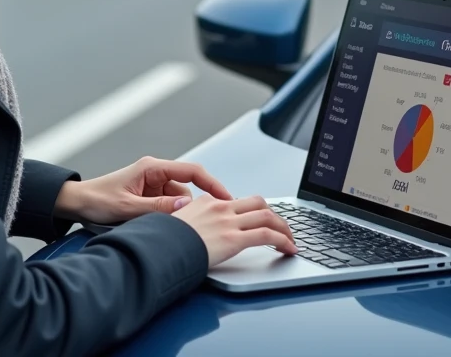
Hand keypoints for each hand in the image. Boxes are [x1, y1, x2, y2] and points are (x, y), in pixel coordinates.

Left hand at [53, 156, 232, 224]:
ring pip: (179, 201)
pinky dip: (168, 217)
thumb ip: (159, 208)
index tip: (227, 198)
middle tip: (194, 226)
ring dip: (176, 215)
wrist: (77, 203)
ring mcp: (152, 185)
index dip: (212, 184)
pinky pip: (168, 206)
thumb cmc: (97, 200)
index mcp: (152, 168)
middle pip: (188, 189)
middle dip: (191, 208)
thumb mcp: (129, 208)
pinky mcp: (149, 196)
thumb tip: (186, 208)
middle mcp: (155, 173)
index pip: (192, 171)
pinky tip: (159, 227)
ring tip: (162, 228)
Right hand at [173, 195, 296, 264]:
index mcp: (205, 202)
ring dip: (284, 228)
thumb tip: (187, 232)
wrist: (159, 248)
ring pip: (268, 216)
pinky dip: (283, 241)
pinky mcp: (235, 238)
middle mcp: (220, 207)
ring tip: (290, 240)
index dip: (251, 211)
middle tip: (280, 227)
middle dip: (273, 214)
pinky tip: (289, 249)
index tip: (256, 220)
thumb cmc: (162, 242)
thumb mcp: (172, 225)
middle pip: (258, 203)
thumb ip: (186, 223)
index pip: (236, 201)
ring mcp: (228, 222)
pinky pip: (268, 235)